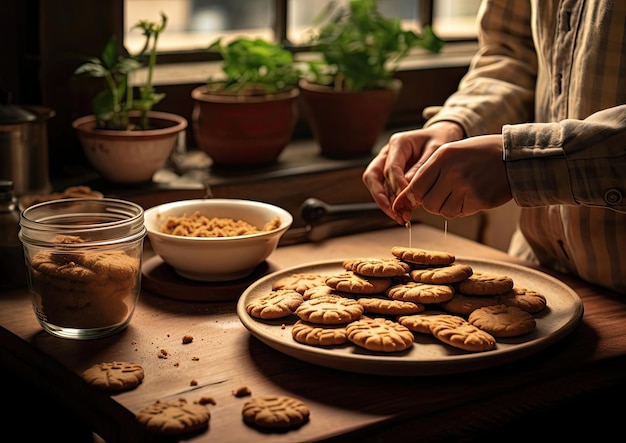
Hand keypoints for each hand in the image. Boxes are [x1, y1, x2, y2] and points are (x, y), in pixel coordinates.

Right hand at [362, 122, 464, 223]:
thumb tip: (408, 189)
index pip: (390, 168)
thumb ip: (421, 168)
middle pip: (373, 177)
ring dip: (385, 203)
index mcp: (398, 143)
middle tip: (396, 213)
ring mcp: (386, 163)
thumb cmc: (440, 140)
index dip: (397, 186)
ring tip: (400, 218)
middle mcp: (387, 153)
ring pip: (375, 185)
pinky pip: (384, 189)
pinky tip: (402, 213)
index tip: (409, 199)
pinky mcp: (390, 174)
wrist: (443, 135)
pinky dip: (391, 202)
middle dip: (383, 198)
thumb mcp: (436, 150)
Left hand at [393, 134, 512, 219]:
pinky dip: (460, 210)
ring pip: (442, 211)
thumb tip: (405, 198)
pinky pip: (458, 213)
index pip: (415, 186)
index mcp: (442, 157)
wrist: (513, 157)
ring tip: (459, 193)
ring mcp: (466, 187)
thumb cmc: (478, 154)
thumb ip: (428, 172)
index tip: (407, 204)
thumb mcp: (451, 153)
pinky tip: (470, 196)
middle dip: (431, 203)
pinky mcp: (478, 200)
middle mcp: (452, 172)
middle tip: (443, 194)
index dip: (409, 198)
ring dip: (447, 207)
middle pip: (427, 203)